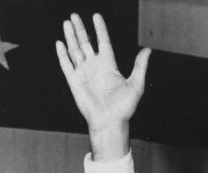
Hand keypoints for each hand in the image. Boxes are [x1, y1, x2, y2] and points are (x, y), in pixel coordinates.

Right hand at [55, 13, 150, 135]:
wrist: (110, 122)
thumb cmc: (124, 107)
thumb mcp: (136, 85)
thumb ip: (140, 66)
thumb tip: (148, 49)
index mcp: (109, 65)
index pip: (103, 42)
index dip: (100, 29)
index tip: (96, 16)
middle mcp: (95, 66)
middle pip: (86, 42)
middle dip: (80, 29)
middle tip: (74, 15)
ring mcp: (84, 73)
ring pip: (75, 50)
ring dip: (70, 37)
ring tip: (67, 22)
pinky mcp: (74, 82)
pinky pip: (66, 65)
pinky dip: (62, 54)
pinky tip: (59, 43)